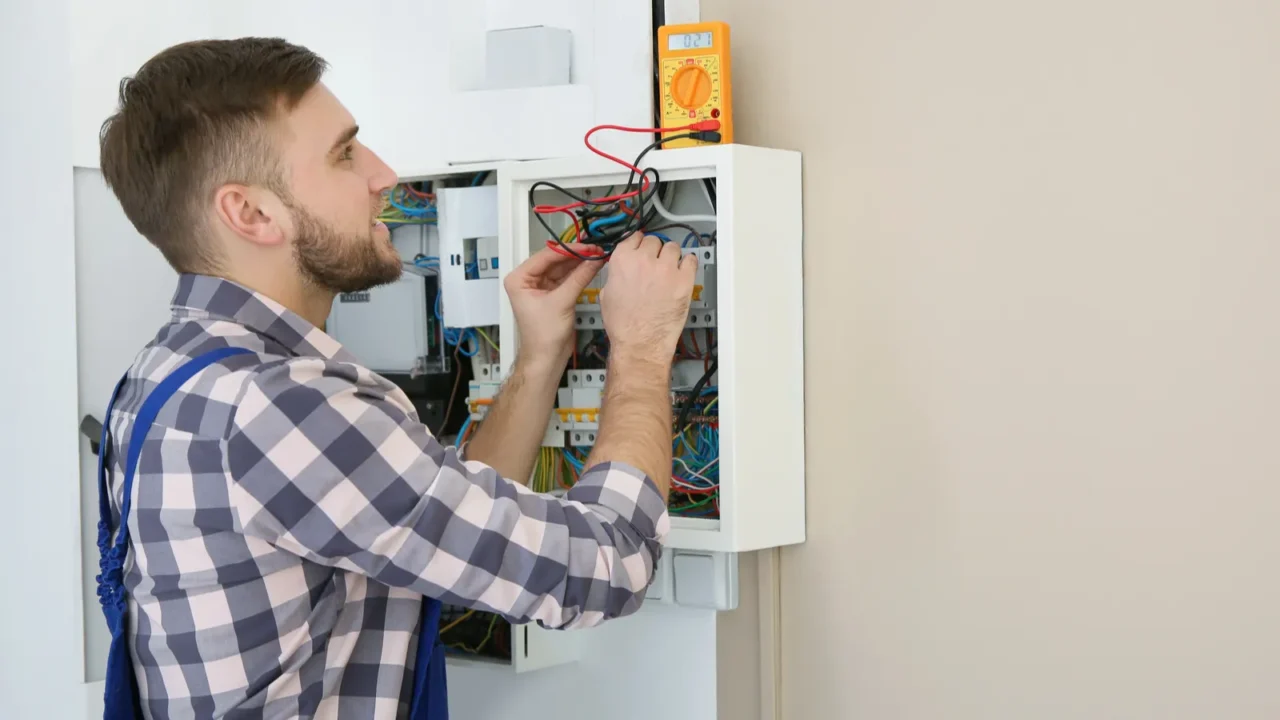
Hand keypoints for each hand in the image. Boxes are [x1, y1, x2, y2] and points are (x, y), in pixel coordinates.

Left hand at [504, 244, 602, 368]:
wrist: (546, 359)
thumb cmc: (543, 336)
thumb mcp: (562, 302)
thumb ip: (579, 278)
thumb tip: (594, 259)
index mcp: (519, 278)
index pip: (545, 256)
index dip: (568, 250)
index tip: (587, 246)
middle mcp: (527, 280)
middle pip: (554, 260)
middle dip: (575, 255)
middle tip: (595, 249)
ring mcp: (540, 286)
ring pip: (562, 268)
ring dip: (579, 263)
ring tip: (597, 255)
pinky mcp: (552, 294)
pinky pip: (566, 278)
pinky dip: (579, 274)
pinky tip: (592, 267)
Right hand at [599, 233, 696, 363]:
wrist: (640, 343)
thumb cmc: (624, 325)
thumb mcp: (607, 294)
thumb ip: (616, 273)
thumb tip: (623, 268)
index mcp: (622, 260)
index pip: (635, 237)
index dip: (640, 244)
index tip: (644, 247)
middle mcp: (644, 260)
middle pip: (655, 241)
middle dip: (655, 251)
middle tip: (656, 264)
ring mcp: (666, 269)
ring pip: (673, 247)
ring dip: (671, 256)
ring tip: (670, 269)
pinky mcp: (684, 280)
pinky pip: (691, 260)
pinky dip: (688, 264)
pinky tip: (684, 271)